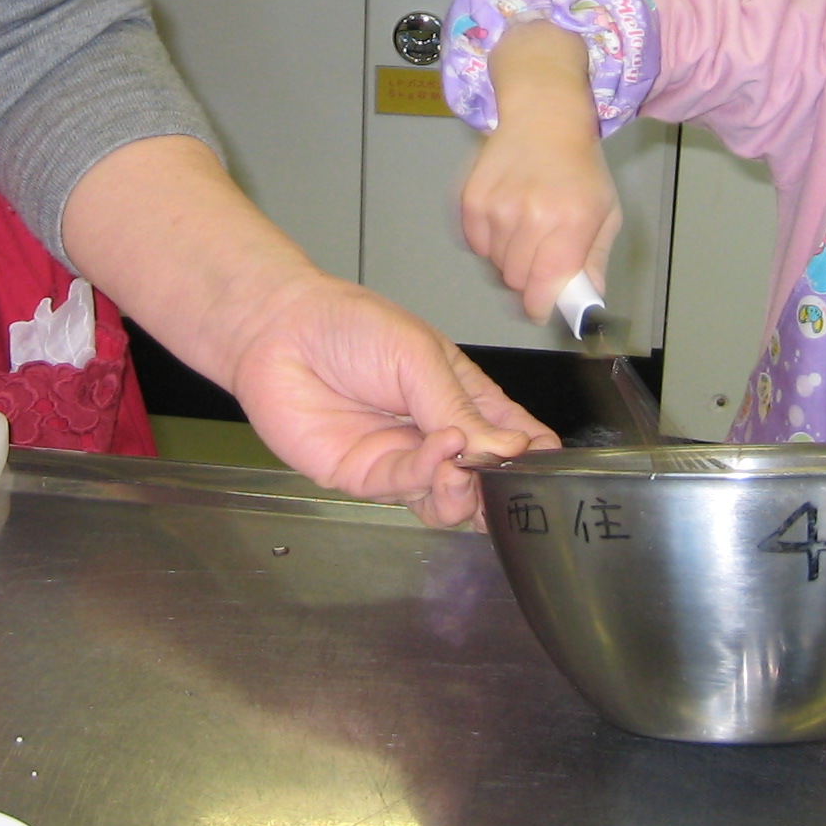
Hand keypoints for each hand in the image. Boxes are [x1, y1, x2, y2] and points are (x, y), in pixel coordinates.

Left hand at [223, 271, 557, 525]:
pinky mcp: (363, 477)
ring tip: (466, 465)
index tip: (546, 464)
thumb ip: (461, 407)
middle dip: (498, 484)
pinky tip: (442, 451)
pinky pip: (405, 489)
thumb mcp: (420, 355)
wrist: (279, 331)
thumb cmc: (350, 325)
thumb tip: (507, 448)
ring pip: (447, 500)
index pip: (512, 435)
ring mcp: (400, 459)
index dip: (532, 455)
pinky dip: (428, 475)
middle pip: (483, 479)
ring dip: (463, 489)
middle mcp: (435, 434)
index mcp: (461, 397)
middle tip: (503, 471)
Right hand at [459, 23, 619, 320]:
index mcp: (571, 222)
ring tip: (525, 233)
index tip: (543, 307)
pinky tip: (505, 220)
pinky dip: (489, 243)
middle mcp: (531, 216)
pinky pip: (475, 246)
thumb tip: (586, 303)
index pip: (544, 287)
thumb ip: (595, 260)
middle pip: (517, 282)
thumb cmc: (580, 167)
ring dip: (509, 261)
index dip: (541, 307)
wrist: (543, 116)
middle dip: (528, 282)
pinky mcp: (471, 200)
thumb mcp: (606, 211)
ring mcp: (497, 207)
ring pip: (495, 266)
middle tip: (539, 262)